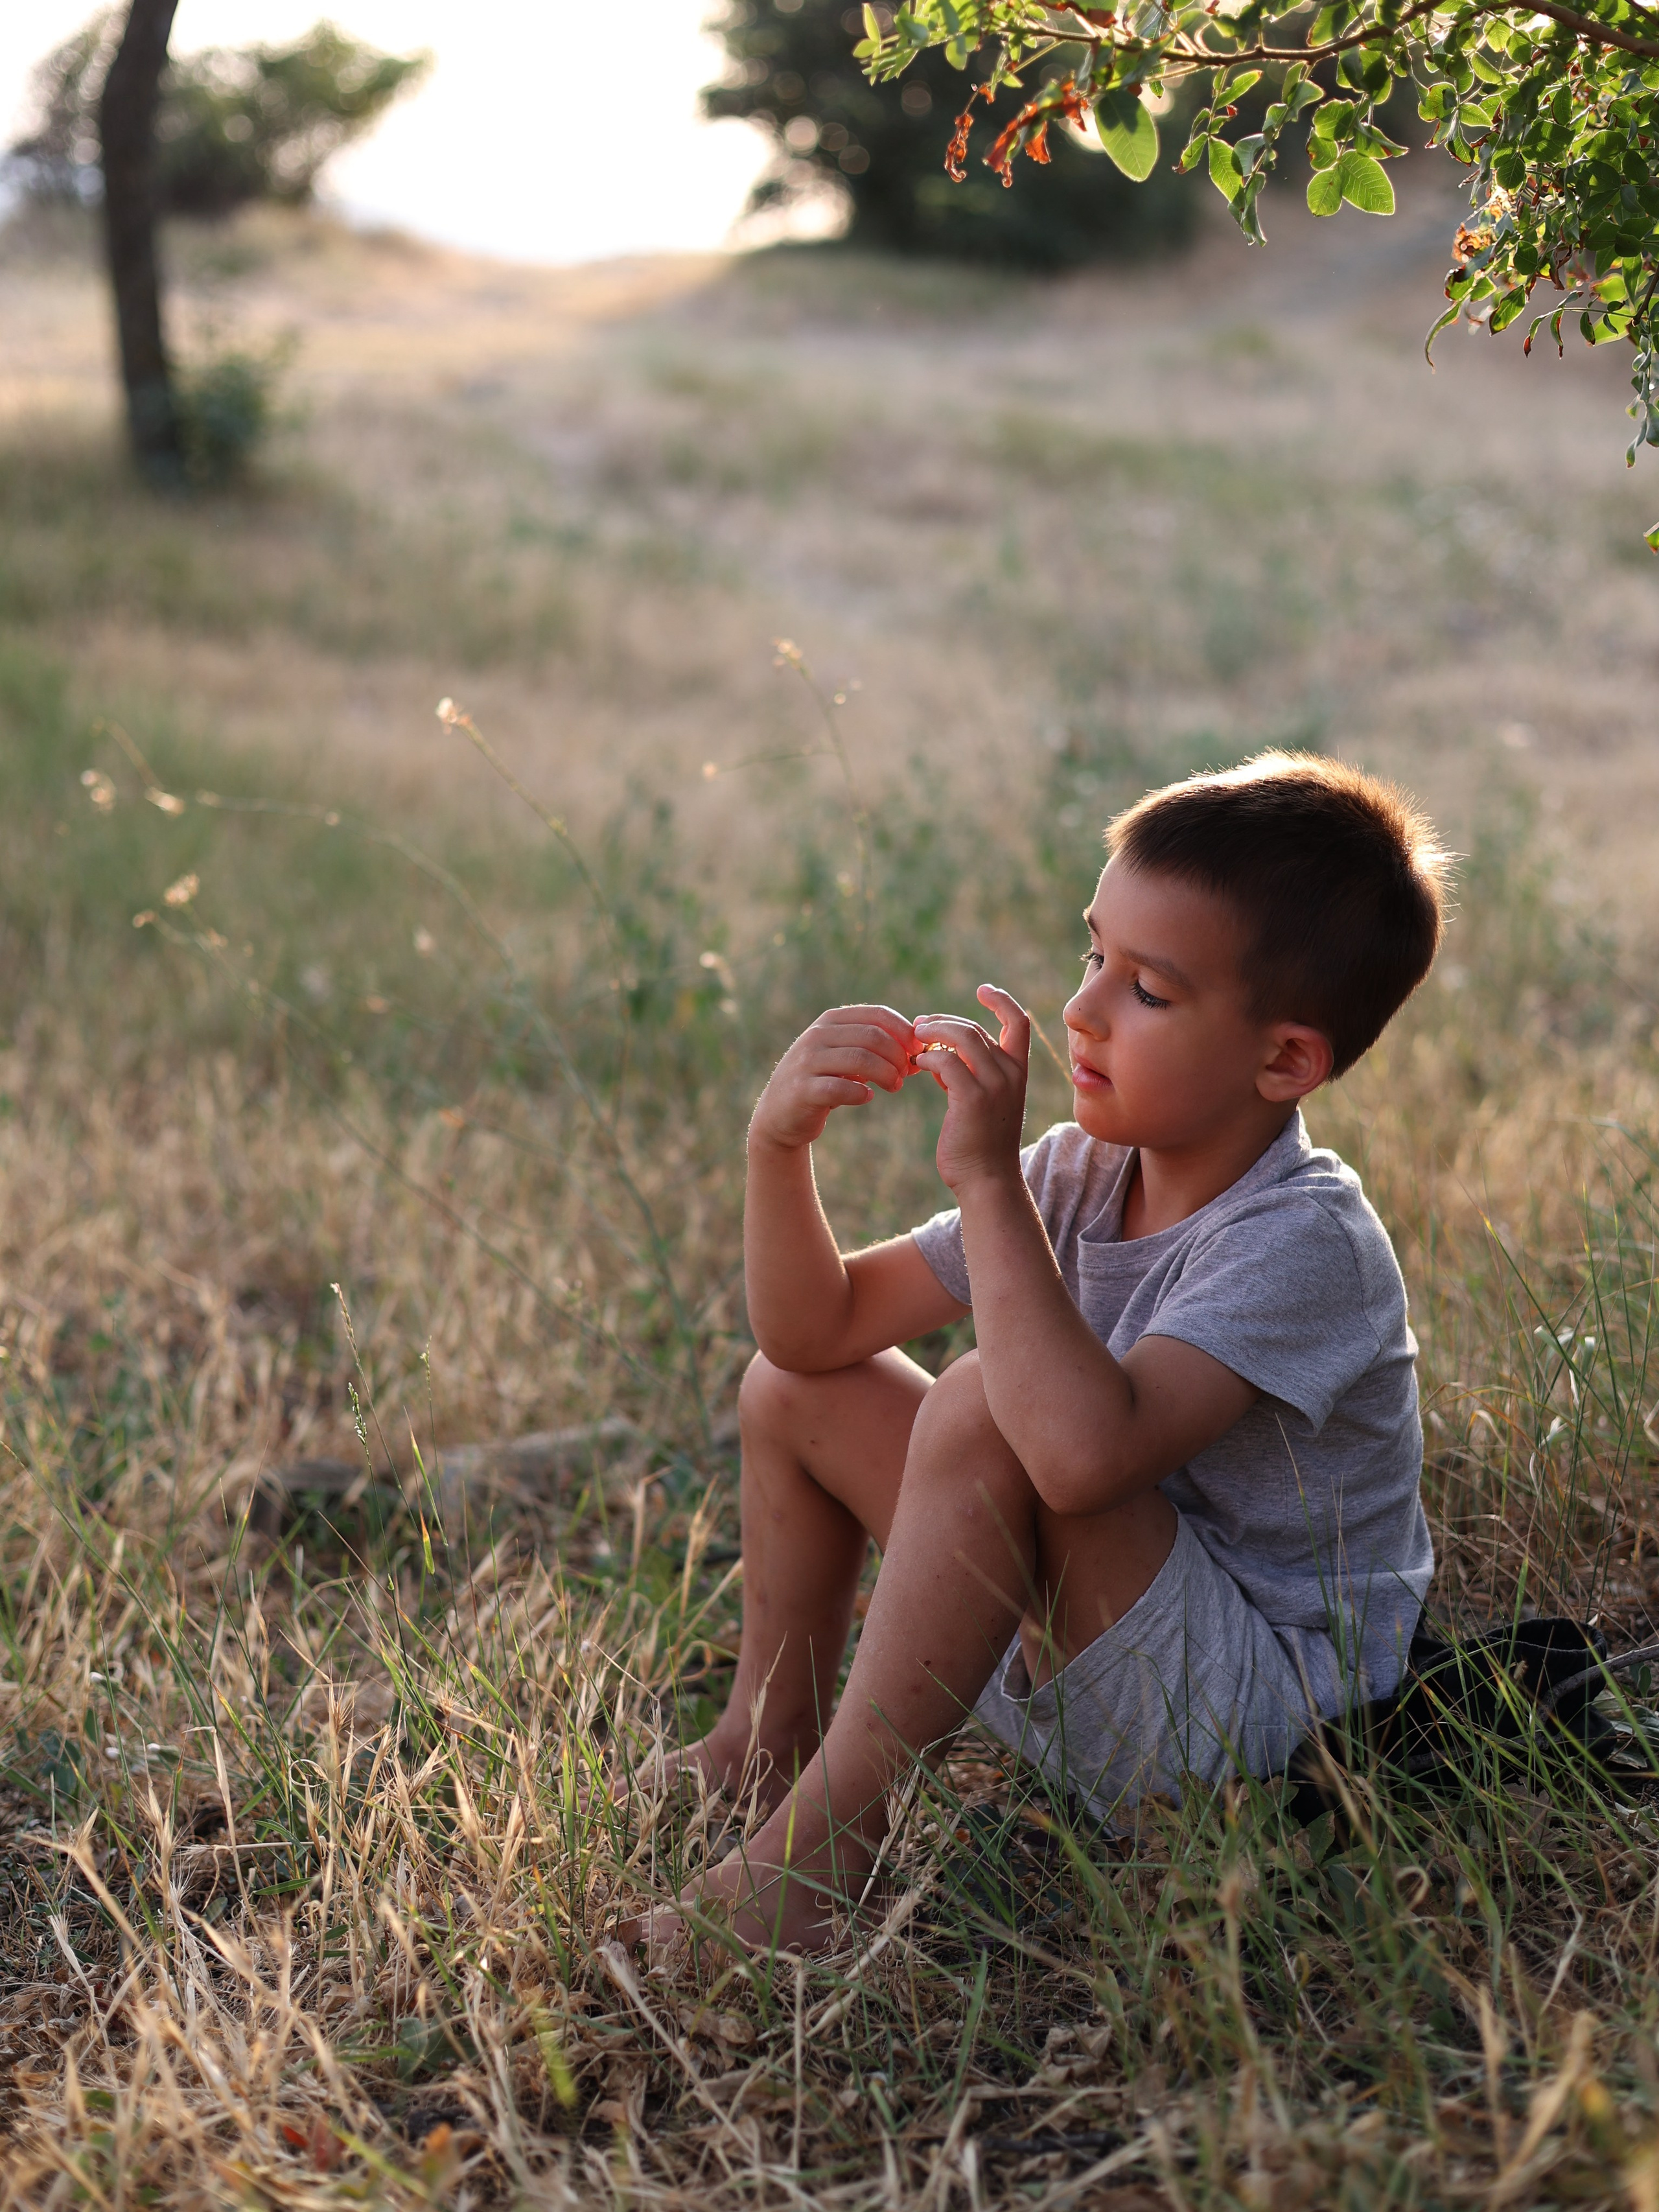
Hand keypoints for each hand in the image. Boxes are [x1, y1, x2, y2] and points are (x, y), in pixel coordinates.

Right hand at [750, 1004, 914, 1152]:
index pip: (878, 1014)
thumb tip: (922, 1050)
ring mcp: (807, 1061)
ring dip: (886, 1074)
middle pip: (873, 1036)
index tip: (918, 1052)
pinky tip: (867, 1097)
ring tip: (894, 1086)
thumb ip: (879, 1050)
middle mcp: (817, 1035)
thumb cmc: (824, 1081)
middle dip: (898, 1056)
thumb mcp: (849, 1058)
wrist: (781, 1113)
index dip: (905, 1032)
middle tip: (906, 1074)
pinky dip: (861, 1094)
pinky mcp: (802, 1089)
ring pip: (860, 1059)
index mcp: (831, 1020)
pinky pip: (840, 1089)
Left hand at [910, 986, 1029, 1194]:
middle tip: (919, 1026)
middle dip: (943, 1022)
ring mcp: (994, 1085)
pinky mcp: (972, 1098)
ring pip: (963, 1037)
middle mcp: (1011, 1074)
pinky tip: (917, 1065)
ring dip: (933, 1032)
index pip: (1019, 1022)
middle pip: (976, 1028)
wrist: (987, 1181)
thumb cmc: (981, 1144)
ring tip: (914, 1040)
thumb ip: (970, 1074)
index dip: (1002, 1000)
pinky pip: (946, 1061)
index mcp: (1018, 1072)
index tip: (982, 989)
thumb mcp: (983, 1102)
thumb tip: (940, 1051)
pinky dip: (928, 1057)